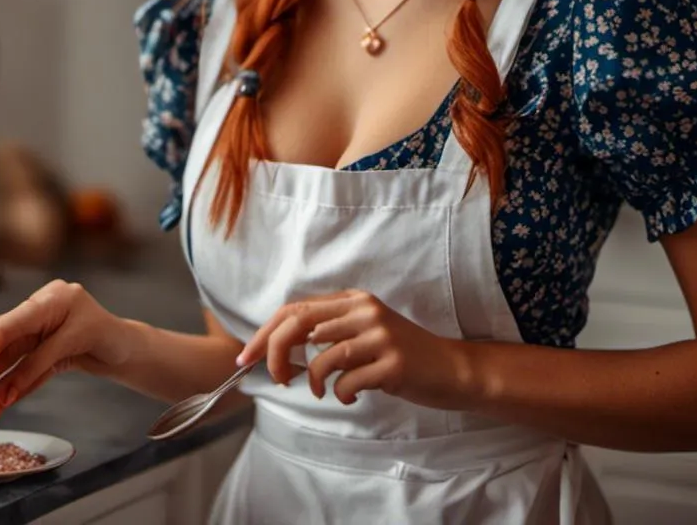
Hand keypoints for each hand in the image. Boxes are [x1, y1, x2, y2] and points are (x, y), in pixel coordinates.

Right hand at [0, 278, 128, 418]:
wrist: (127, 346)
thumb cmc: (110, 336)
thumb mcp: (74, 345)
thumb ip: (36, 366)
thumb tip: (2, 394)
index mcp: (50, 299)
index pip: (5, 326)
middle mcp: (40, 309)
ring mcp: (39, 326)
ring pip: (5, 353)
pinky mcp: (41, 345)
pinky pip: (20, 364)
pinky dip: (12, 383)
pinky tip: (4, 401)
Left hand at [237, 290, 468, 408]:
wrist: (450, 369)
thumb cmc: (400, 355)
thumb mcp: (363, 332)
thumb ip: (329, 331)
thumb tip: (281, 347)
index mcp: (353, 300)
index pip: (295, 309)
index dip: (266, 333)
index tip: (246, 357)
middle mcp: (364, 311)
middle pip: (301, 326)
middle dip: (276, 354)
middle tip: (276, 378)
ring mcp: (380, 335)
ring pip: (323, 356)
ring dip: (314, 381)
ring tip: (323, 391)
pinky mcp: (392, 362)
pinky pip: (348, 381)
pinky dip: (340, 394)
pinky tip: (351, 396)